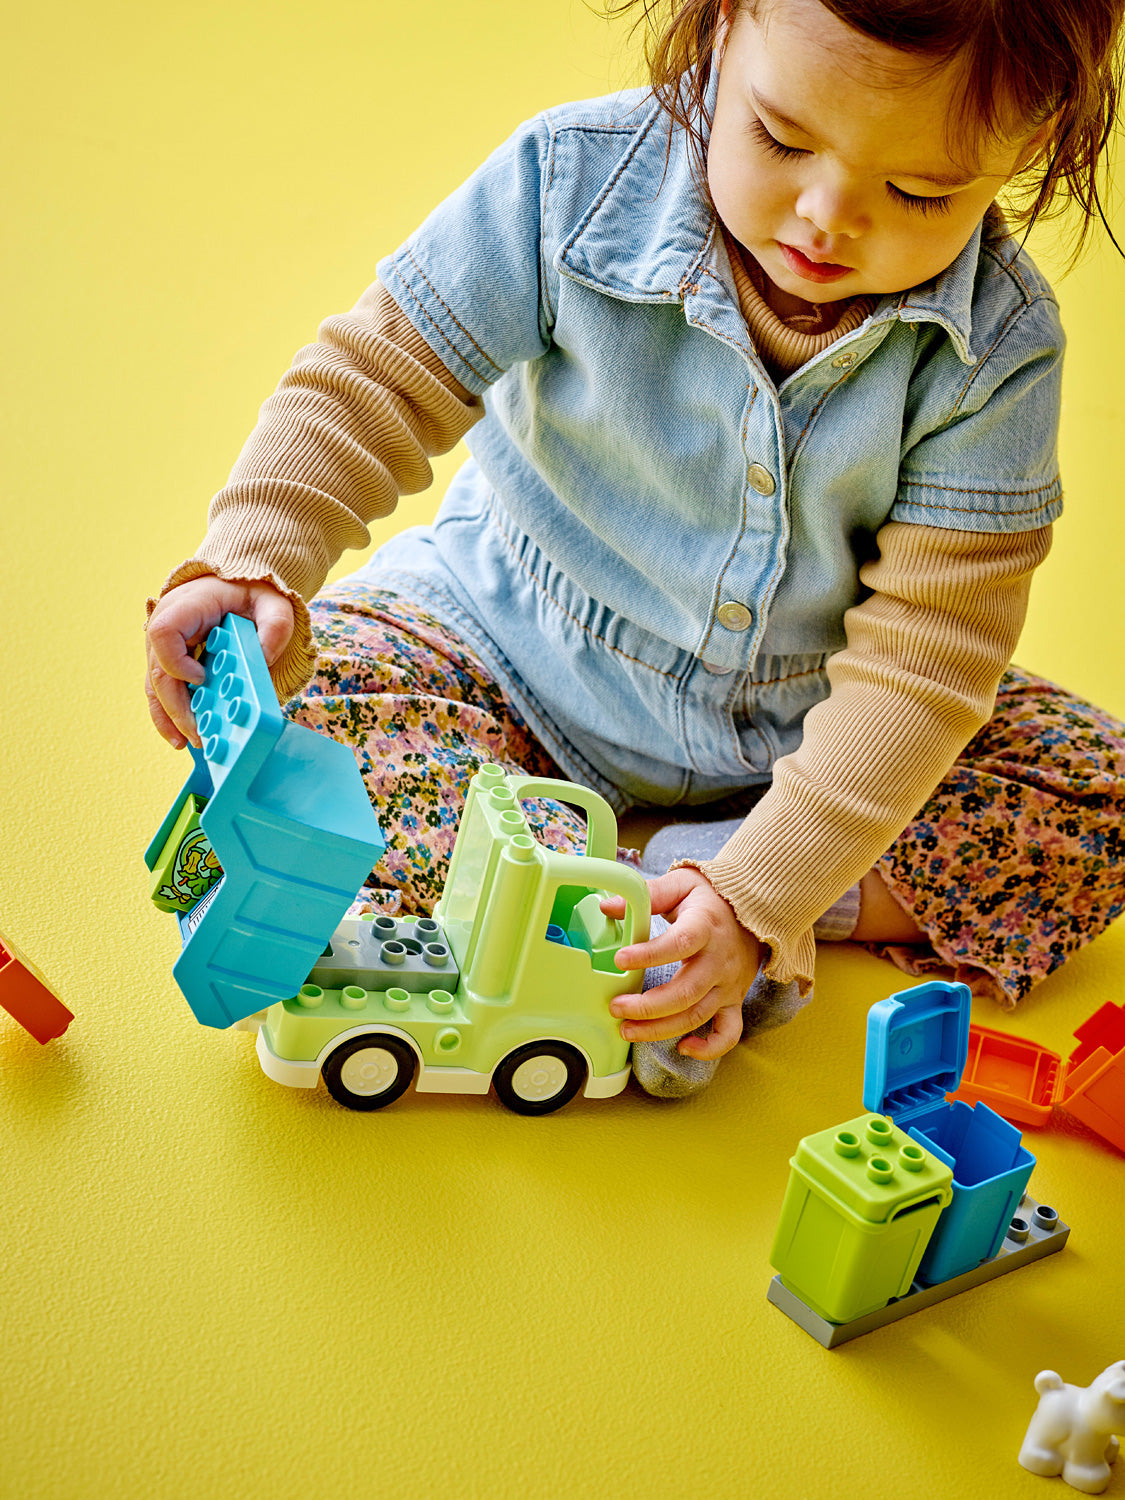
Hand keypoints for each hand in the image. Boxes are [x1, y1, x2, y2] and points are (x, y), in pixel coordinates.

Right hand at [145, 576, 293, 748]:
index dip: (177, 661)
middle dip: (176, 707)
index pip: (164, 634)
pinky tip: (181, 737)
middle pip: (158, 671)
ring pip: (155, 685)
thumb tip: (264, 661)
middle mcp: (165, 625)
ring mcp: (163, 645)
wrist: (237, 585)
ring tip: (187, 743)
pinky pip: (163, 690)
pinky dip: (170, 714)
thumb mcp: (273, 603)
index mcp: (185, 606)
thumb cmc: (251, 592)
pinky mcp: (169, 660)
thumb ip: (275, 627)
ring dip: (169, 717)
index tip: (201, 679)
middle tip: (198, 735)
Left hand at [602, 865, 761, 1060]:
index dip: (649, 954)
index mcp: (705, 927)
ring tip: (626, 1030)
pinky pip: (728, 1032)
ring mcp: (728, 984)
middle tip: (615, 1007)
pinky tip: (683, 1047)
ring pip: (697, 1015)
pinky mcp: (733, 1000)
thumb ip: (648, 894)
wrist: (755, 910)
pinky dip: (709, 1047)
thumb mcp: (681, 884)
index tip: (620, 959)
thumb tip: (608, 906)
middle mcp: (719, 960)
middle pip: (685, 992)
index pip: (679, 943)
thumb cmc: (710, 898)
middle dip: (646, 1006)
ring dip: (660, 1029)